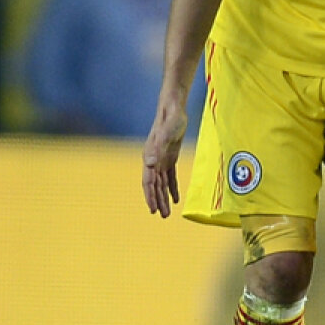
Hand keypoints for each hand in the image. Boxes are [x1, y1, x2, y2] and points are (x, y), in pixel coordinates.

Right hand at [142, 96, 187, 217]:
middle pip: (154, 185)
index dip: (150, 196)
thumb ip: (159, 147)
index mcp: (150, 156)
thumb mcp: (167, 133)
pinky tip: (176, 199)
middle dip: (157, 201)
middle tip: (162, 216)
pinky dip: (172, 188)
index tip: (153, 209)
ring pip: (161, 183)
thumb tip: (150, 164)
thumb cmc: (171, 119)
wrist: (173, 108)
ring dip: (164, 198)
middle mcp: (153, 160)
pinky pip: (170, 177)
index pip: (148, 181)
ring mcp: (161, 159)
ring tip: (167, 213)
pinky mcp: (169, 157)